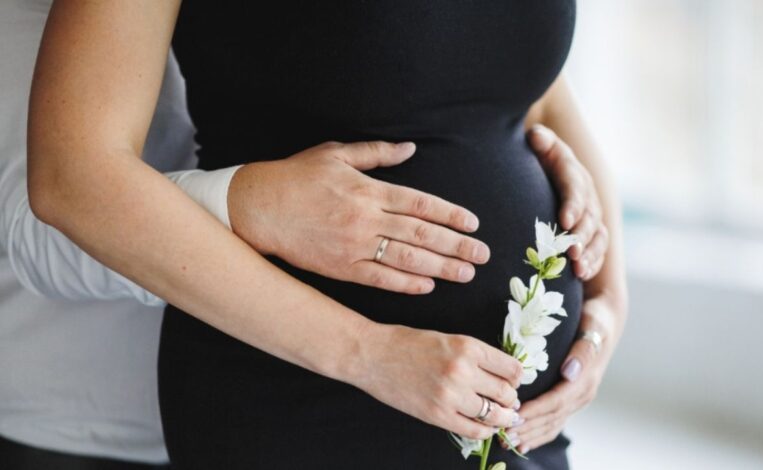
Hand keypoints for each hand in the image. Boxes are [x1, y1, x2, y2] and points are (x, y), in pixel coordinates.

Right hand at [228, 141, 490, 294]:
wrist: (258, 207)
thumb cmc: (296, 177)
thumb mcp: (336, 154)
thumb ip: (377, 153)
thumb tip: (410, 149)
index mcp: (369, 189)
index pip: (421, 203)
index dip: (451, 214)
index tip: (473, 223)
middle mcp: (367, 218)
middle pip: (422, 233)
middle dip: (456, 245)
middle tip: (483, 255)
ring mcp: (355, 245)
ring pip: (407, 258)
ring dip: (440, 266)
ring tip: (466, 273)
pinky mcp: (341, 267)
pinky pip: (379, 278)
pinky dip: (405, 282)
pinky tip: (427, 285)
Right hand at [355, 323, 524, 439]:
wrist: (372, 355)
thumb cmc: (407, 343)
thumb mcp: (447, 339)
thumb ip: (475, 355)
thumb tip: (503, 375)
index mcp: (468, 346)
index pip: (512, 368)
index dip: (517, 377)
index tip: (514, 381)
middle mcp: (463, 370)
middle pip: (506, 393)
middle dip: (511, 399)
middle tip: (510, 402)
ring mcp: (451, 395)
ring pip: (494, 414)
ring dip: (503, 418)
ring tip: (504, 418)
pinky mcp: (437, 414)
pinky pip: (473, 430)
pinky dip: (485, 432)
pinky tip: (486, 428)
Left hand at [500, 294, 622, 452]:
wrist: (606, 320)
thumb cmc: (594, 321)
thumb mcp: (592, 329)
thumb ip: (582, 351)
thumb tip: (570, 372)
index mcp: (585, 380)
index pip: (556, 401)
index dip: (535, 410)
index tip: (514, 416)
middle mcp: (582, 394)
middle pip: (552, 417)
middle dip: (528, 427)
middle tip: (503, 435)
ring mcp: (577, 399)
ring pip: (552, 424)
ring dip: (530, 435)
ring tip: (508, 442)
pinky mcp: (570, 400)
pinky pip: (554, 422)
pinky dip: (539, 434)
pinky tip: (523, 442)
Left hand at [527, 125, 608, 280]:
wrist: (544, 167)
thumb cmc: (537, 157)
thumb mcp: (538, 144)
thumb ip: (539, 140)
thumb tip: (537, 137)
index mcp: (574, 174)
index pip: (576, 188)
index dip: (573, 205)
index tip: (564, 221)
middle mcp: (587, 196)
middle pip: (590, 218)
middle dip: (581, 237)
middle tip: (571, 253)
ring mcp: (591, 216)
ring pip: (597, 236)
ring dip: (589, 254)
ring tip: (578, 269)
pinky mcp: (589, 233)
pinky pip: (597, 250)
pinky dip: (591, 262)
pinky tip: (581, 275)